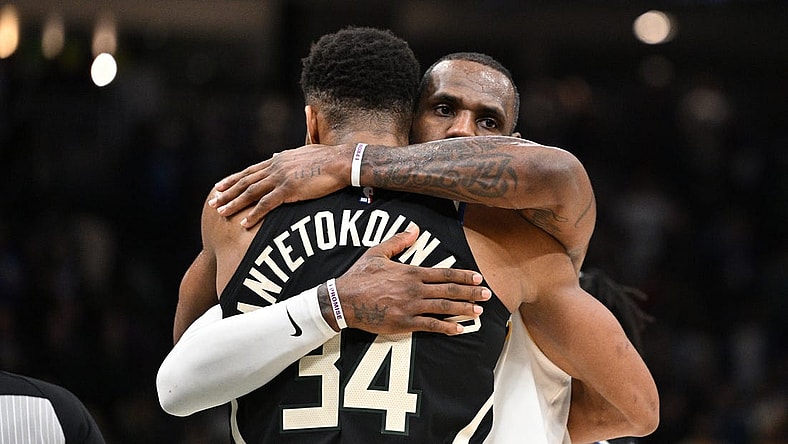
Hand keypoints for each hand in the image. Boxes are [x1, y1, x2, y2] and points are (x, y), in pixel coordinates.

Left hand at [209, 144, 351, 227]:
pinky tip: (244, 223)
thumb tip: (277, 155)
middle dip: (227, 192)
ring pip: (251, 192)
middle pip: (245, 181)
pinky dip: (253, 214)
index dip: (233, 179)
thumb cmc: (329, 159)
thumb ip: (288, 157)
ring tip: (220, 212)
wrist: (342, 162)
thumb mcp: (304, 153)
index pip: (250, 170)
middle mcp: (275, 167)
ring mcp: (281, 178)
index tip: (220, 186)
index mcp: (278, 159)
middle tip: (213, 201)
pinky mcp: (289, 190)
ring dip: (234, 203)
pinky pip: (266, 205)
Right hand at [328, 223, 489, 335]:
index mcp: (410, 272)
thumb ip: (398, 241)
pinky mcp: (403, 323)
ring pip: (443, 307)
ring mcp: (410, 307)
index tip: (478, 278)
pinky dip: (446, 328)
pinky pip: (430, 326)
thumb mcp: (377, 253)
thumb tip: (414, 229)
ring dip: (463, 309)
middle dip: (470, 292)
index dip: (463, 276)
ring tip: (478, 311)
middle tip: (487, 295)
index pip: (444, 273)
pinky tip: (459, 330)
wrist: (343, 300)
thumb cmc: (359, 276)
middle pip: (449, 290)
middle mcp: (414, 289)